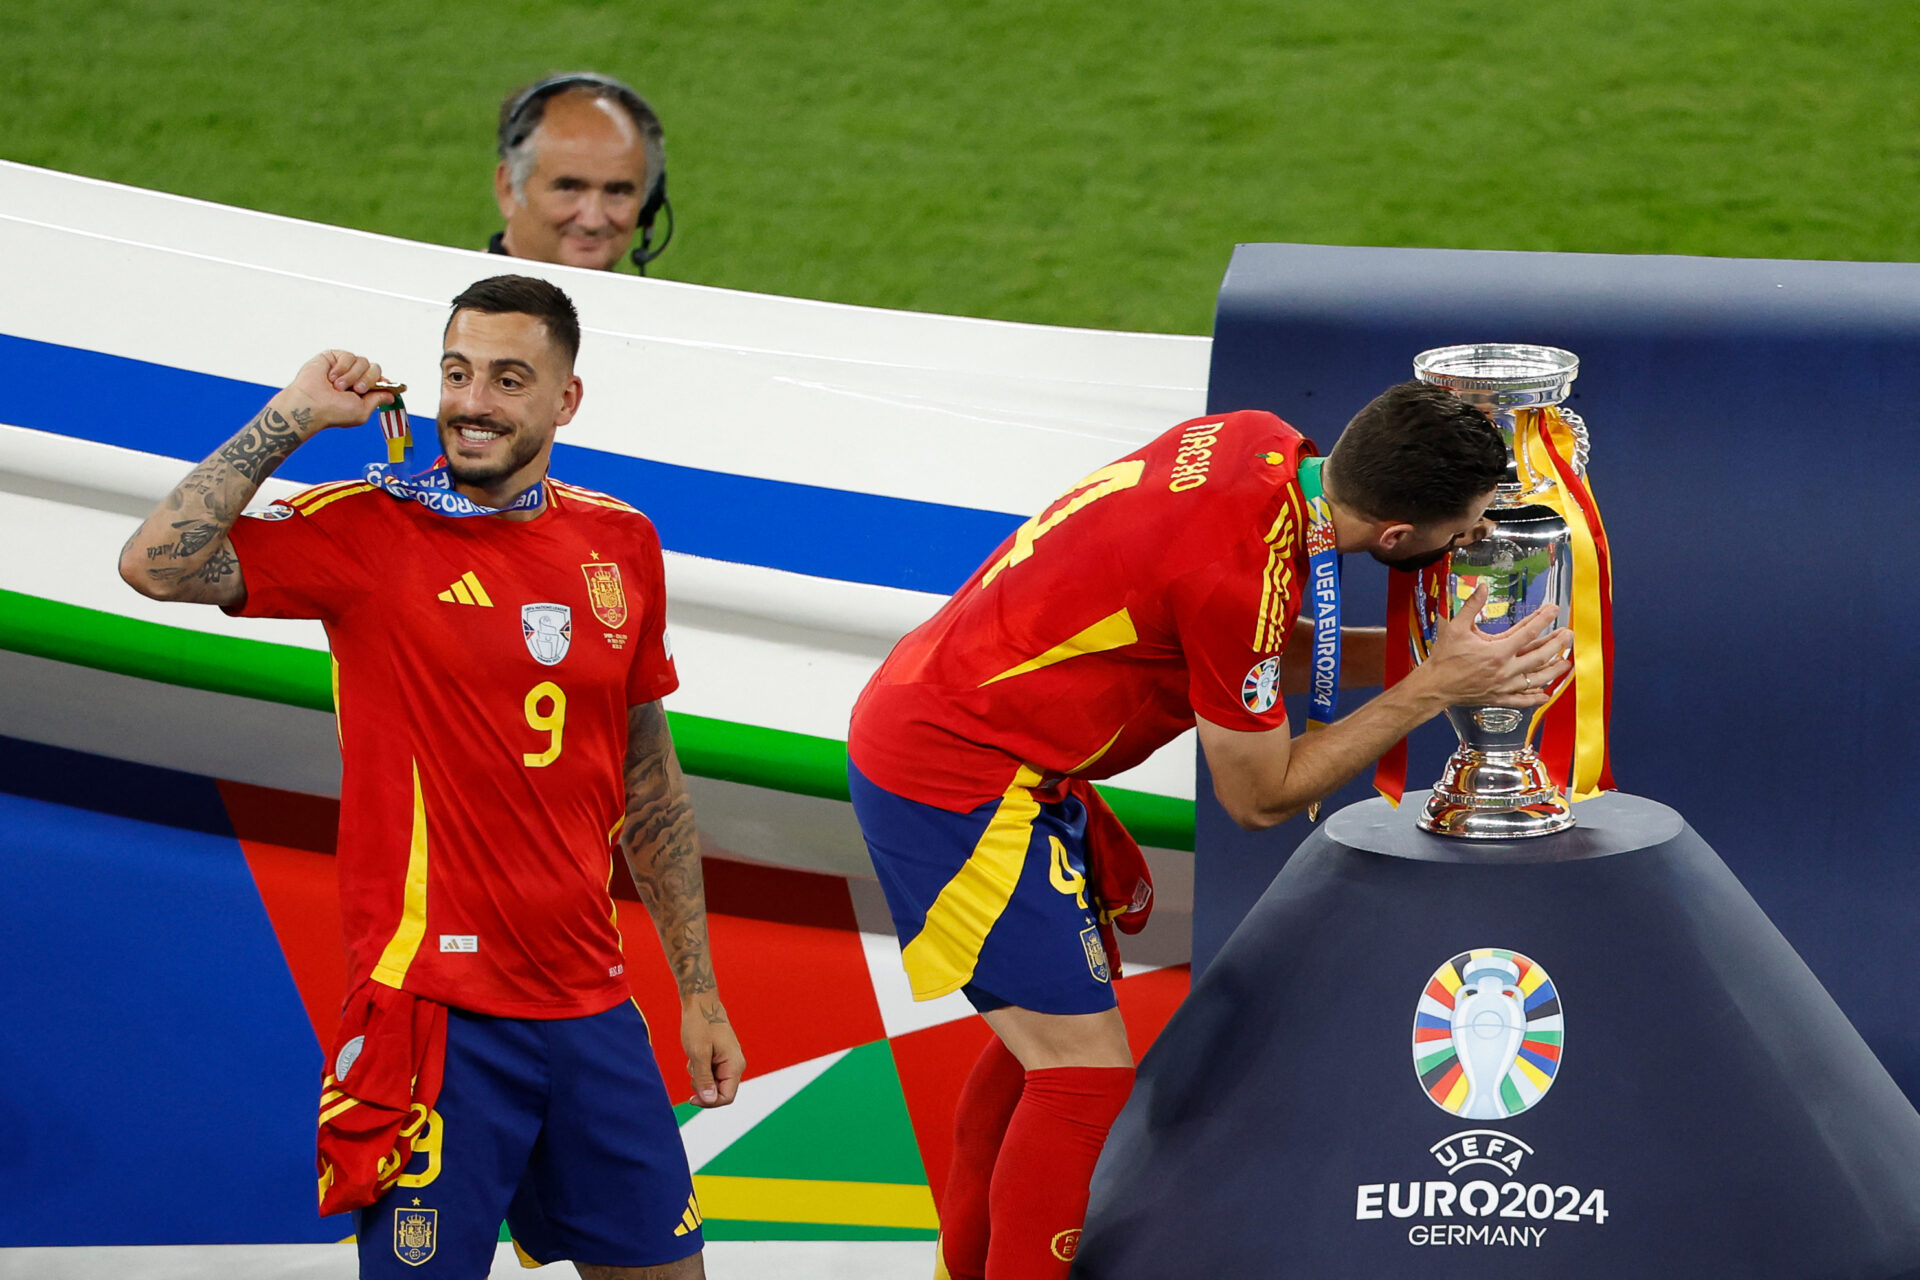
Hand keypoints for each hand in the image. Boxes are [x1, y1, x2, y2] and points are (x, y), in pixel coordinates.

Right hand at [275, 350, 395, 431]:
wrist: (311, 405)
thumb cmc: (333, 412)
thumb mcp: (361, 411)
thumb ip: (378, 400)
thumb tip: (392, 395)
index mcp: (363, 392)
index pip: (381, 381)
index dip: (386, 382)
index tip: (395, 387)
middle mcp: (355, 378)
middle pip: (376, 369)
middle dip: (369, 380)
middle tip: (357, 390)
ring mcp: (344, 367)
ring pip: (364, 362)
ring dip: (352, 376)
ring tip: (338, 387)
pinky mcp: (333, 357)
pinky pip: (349, 356)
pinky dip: (342, 367)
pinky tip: (331, 377)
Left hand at [681, 993, 743, 1107]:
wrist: (700, 1002)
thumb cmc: (700, 1024)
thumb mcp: (698, 1053)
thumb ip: (704, 1078)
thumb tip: (709, 1100)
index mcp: (734, 1065)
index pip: (726, 1097)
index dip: (709, 1102)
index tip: (691, 1098)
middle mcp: (734, 1065)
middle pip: (719, 1091)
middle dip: (702, 1086)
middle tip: (692, 1069)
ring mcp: (728, 1061)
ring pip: (712, 1083)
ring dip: (699, 1077)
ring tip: (693, 1058)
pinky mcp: (720, 1057)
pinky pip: (709, 1073)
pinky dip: (699, 1069)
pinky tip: (694, 1055)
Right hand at [1414, 582, 1572, 707]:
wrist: (1434, 685)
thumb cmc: (1444, 657)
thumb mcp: (1456, 627)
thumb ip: (1472, 606)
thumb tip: (1483, 587)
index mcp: (1497, 651)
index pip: (1528, 632)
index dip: (1544, 619)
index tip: (1554, 610)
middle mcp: (1504, 669)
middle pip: (1539, 656)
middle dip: (1557, 644)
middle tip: (1568, 635)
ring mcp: (1503, 685)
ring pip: (1536, 679)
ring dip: (1554, 671)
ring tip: (1566, 664)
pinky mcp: (1498, 698)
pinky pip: (1521, 700)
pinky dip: (1535, 698)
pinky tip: (1546, 694)